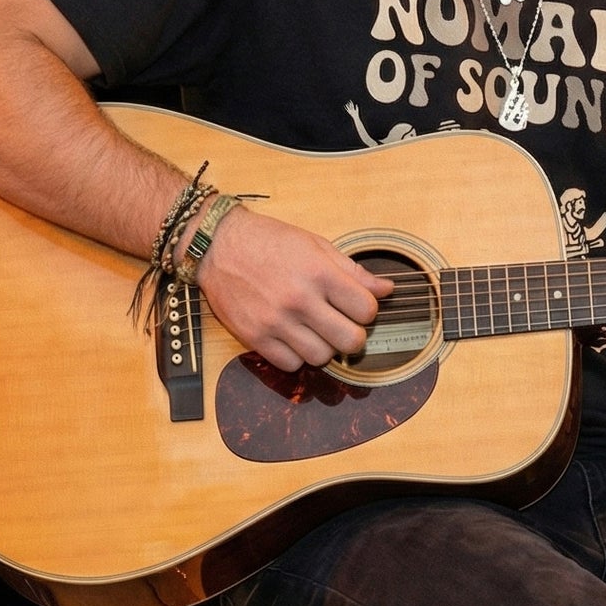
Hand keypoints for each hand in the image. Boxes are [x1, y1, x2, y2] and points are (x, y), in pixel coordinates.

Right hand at [195, 206, 394, 369]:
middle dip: (353, 336)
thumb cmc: (269, 241)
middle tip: (343, 326)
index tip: (357, 307)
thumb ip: (353, 271)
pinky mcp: (254, 337)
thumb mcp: (315, 246)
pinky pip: (290, 364)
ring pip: (321, 357)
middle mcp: (299, 299)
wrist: (217, 245)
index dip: (367, 311)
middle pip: (350, 341)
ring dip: (324, 347)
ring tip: (315, 330)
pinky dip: (297, 356)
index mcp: (319, 272)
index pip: (367, 310)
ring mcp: (275, 321)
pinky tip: (293, 337)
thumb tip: (387, 289)